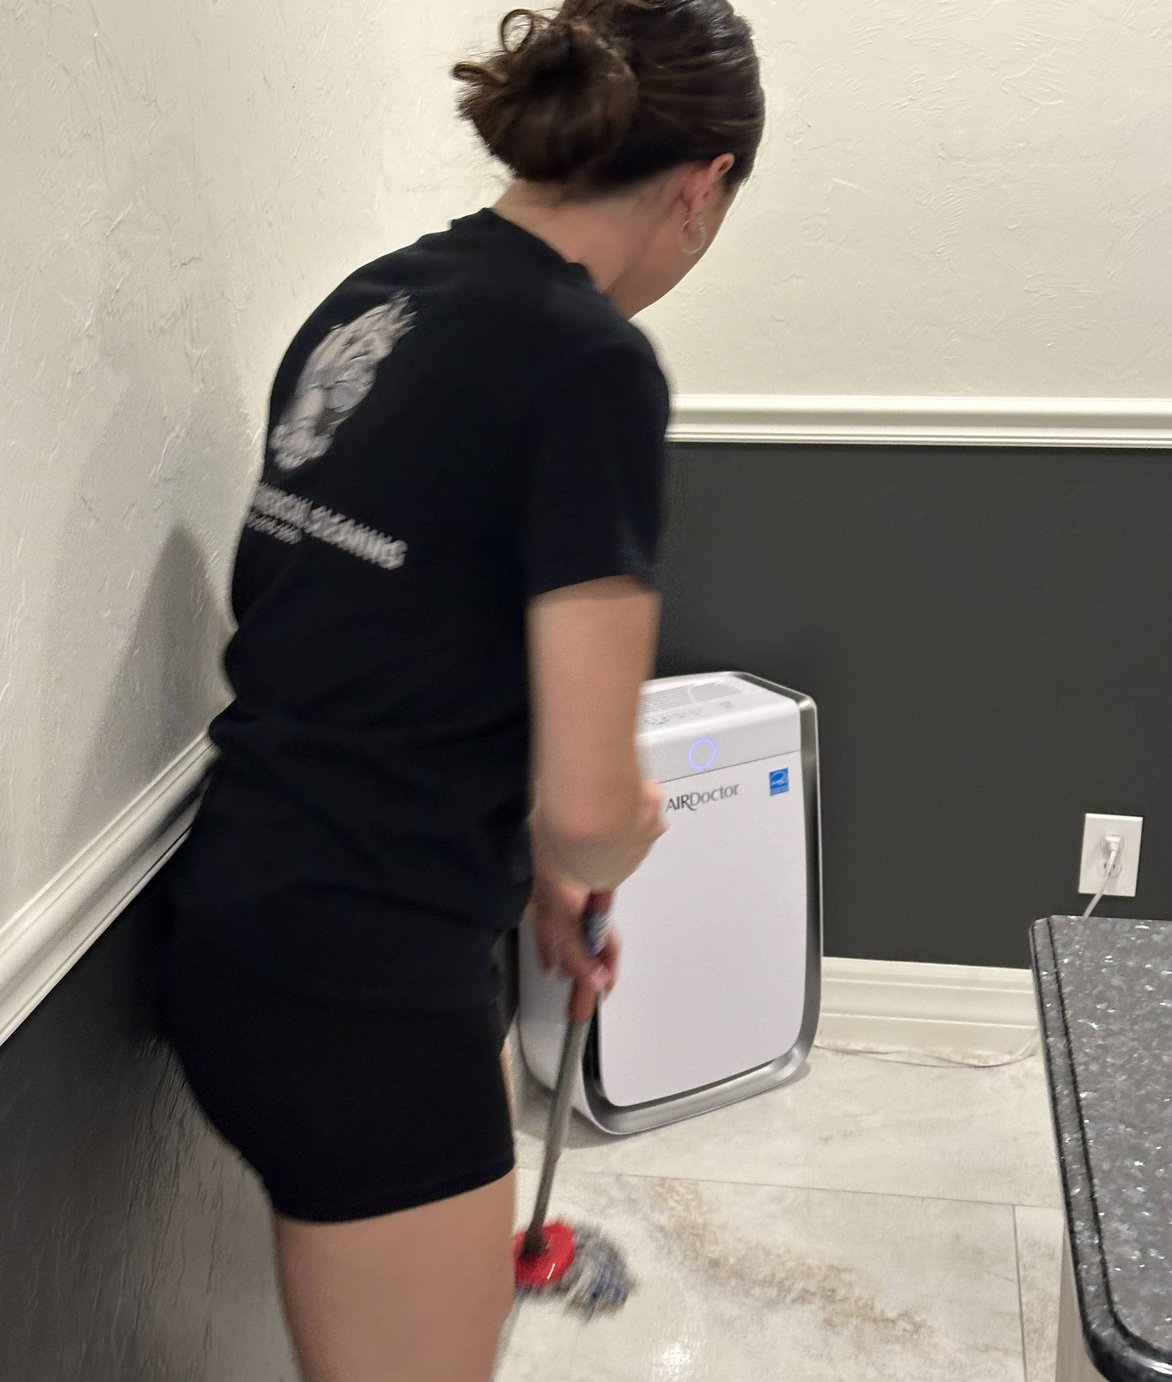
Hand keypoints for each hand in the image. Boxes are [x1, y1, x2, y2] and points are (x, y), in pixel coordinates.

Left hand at [525, 862, 620, 1023]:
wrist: (523, 858)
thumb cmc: (553, 880)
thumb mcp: (567, 927)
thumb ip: (581, 958)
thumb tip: (598, 982)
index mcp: (596, 915)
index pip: (608, 950)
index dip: (607, 974)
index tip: (603, 994)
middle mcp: (582, 913)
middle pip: (589, 952)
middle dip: (585, 980)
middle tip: (581, 1006)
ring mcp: (562, 911)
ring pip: (570, 946)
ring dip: (570, 967)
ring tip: (568, 987)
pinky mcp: (543, 909)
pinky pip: (550, 936)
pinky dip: (549, 953)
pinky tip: (548, 967)